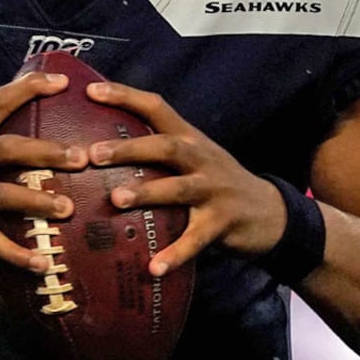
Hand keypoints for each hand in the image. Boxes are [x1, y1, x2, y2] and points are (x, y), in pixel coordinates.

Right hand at [0, 72, 88, 271]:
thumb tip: (30, 119)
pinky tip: (41, 263)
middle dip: (46, 152)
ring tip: (68, 208)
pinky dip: (17, 254)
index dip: (28, 89)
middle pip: (6, 149)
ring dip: (38, 202)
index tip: (62, 82)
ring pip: (2, 195)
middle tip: (80, 158)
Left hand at [85, 81, 286, 276]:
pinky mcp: (222, 223)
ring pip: (178, 189)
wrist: (268, 211)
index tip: (91, 91)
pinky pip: (195, 240)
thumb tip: (100, 144)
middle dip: (129, 149)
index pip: (156, 108)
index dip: (125, 96)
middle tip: (93, 154)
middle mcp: (201, 159)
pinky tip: (153, 268)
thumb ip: (157, 149)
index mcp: (190, 138)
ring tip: (115, 200)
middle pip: (165, 147)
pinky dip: (175, 254)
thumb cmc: (214, 181)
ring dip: (146, 192)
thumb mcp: (193, 156)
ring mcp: (214, 190)